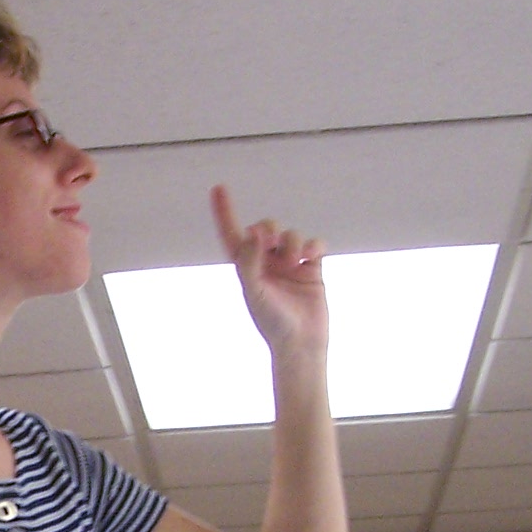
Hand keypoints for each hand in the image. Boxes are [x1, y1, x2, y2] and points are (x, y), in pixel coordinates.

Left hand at [212, 184, 328, 362]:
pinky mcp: (311, 269)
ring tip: (295, 261)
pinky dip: (313, 244)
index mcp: (246, 267)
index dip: (224, 212)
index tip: (218, 187)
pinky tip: (311, 255)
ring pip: (291, 235)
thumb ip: (248, 262)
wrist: (301, 343)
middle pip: (266, 228)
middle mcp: (266, 263)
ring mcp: (289, 265)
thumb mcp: (254, 291)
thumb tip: (252, 234)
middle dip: (270, 227)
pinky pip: (314, 244)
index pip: (232, 234)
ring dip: (292, 242)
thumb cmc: (272, 322)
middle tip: (271, 239)